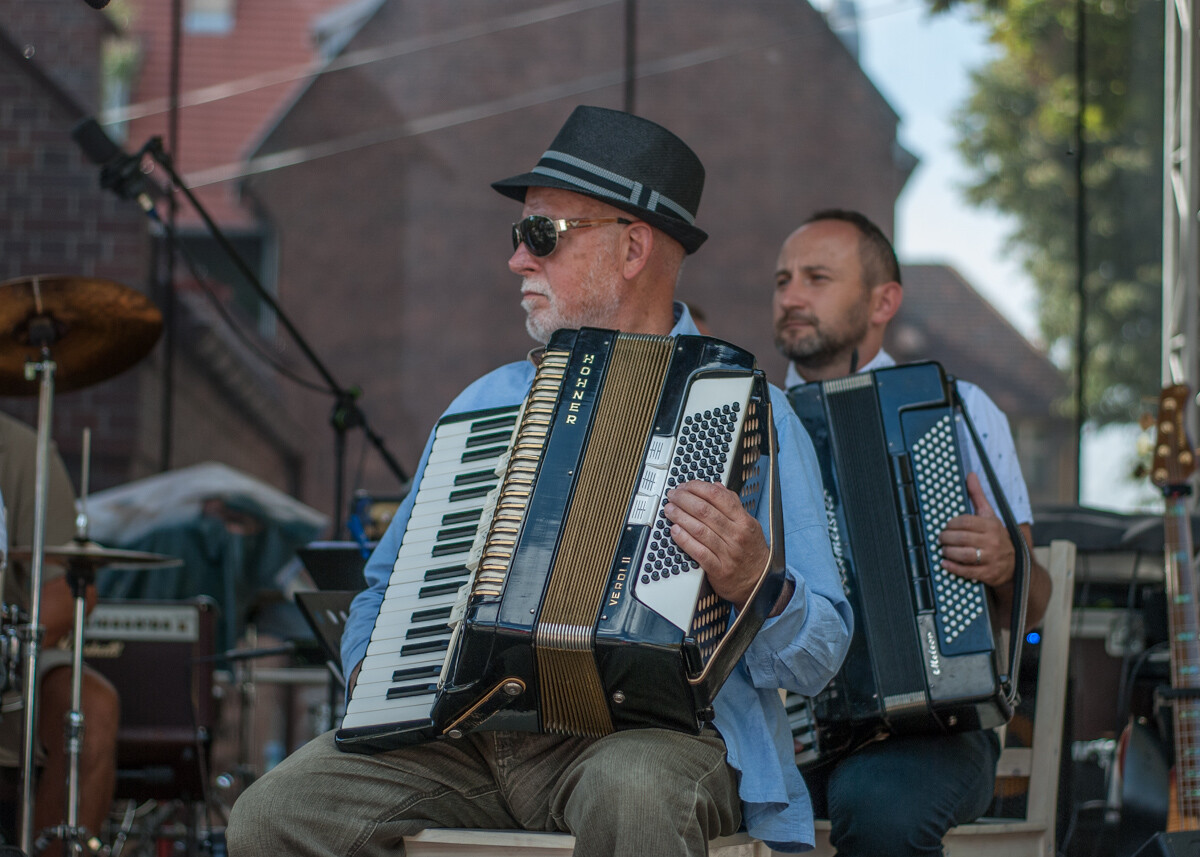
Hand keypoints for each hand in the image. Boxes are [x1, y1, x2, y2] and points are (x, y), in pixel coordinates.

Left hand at [663, 480, 770, 609]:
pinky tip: (675, 531)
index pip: (718, 496)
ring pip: (699, 529)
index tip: (686, 485)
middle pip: (705, 511)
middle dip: (684, 499)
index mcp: (744, 521)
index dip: (698, 488)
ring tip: (670, 510)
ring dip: (680, 516)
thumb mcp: (749, 524)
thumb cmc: (752, 552)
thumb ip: (733, 504)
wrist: (759, 583)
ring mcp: (728, 553)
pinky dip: (684, 540)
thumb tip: (717, 486)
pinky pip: (698, 551)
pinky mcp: (719, 569)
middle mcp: (737, 535)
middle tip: (673, 495)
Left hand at [938, 472, 1014, 588]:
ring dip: (948, 551)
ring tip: (942, 549)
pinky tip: (944, 563)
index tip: (946, 526)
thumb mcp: (990, 515)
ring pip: (964, 554)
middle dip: (946, 538)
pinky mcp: (988, 573)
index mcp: (991, 525)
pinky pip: (967, 571)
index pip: (966, 521)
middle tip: (940, 538)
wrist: (1016, 563)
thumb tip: (970, 475)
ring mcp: (991, 558)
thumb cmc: (997, 536)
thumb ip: (978, 496)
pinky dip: (953, 567)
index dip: (951, 523)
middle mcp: (993, 541)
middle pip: (962, 538)